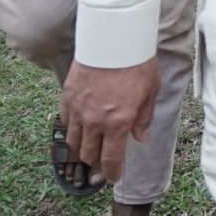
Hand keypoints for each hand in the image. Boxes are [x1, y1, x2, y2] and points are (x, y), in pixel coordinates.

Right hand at [61, 60, 158, 185]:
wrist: (113, 39)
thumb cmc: (136, 63)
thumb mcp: (150, 91)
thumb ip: (144, 118)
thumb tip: (140, 137)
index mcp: (118, 123)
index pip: (111, 160)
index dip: (112, 173)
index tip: (113, 177)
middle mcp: (95, 121)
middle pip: (89, 154)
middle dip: (97, 161)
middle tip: (104, 160)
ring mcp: (78, 110)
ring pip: (74, 141)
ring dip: (82, 147)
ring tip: (91, 145)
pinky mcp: (67, 97)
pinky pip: (65, 122)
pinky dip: (72, 128)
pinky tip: (80, 125)